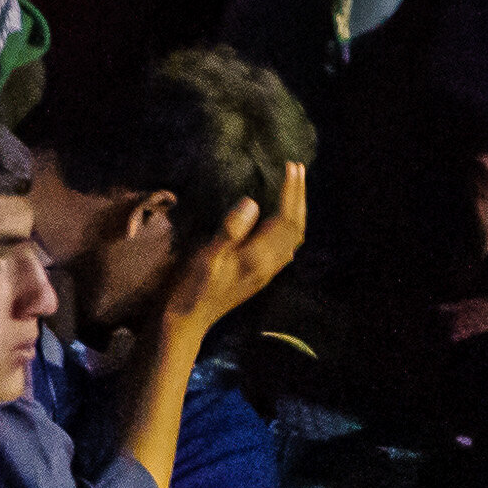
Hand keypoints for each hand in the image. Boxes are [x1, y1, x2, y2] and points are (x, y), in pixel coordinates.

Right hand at [158, 175, 312, 334]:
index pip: (286, 219)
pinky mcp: (260, 274)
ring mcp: (267, 272)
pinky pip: (285, 246)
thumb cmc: (194, 287)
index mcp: (259, 258)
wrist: (188, 320)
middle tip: (298, 170)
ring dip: (297, 211)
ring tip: (294, 188)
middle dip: (299, 197)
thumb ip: (231, 230)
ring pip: (293, 237)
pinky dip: (289, 226)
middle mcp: (270, 265)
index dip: (291, 192)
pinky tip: (281, 219)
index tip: (292, 167)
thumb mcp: (207, 255)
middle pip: (296, 227)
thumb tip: (253, 202)